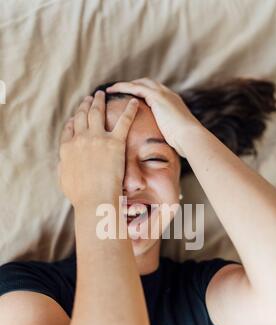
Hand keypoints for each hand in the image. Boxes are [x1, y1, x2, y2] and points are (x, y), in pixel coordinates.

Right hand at [58, 92, 138, 207]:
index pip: (70, 128)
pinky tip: (134, 102)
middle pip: (82, 116)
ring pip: (97, 112)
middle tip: (90, 98)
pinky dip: (130, 109)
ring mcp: (97, 138)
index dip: (74, 119)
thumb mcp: (64, 181)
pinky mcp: (115, 142)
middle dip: (86, 104)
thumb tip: (62, 163)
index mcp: (67, 148)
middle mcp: (80, 139)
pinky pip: (124, 121)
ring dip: (100, 101)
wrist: (95, 200)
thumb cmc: (80, 197)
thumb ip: (62, 168)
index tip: (77, 114)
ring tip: (102, 94)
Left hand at [106, 78, 199, 155]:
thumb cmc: (183, 142)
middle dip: (132, 86)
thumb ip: (164, 133)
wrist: (190, 137)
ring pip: (139, 83)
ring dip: (124, 85)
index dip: (141, 94)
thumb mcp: (172, 135)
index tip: (130, 99)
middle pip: (146, 83)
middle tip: (117, 90)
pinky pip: (135, 87)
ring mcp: (163, 93)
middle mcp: (168, 94)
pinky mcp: (157, 96)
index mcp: (172, 103)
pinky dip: (123, 87)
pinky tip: (112, 90)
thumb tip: (159, 144)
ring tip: (110, 89)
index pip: (154, 93)